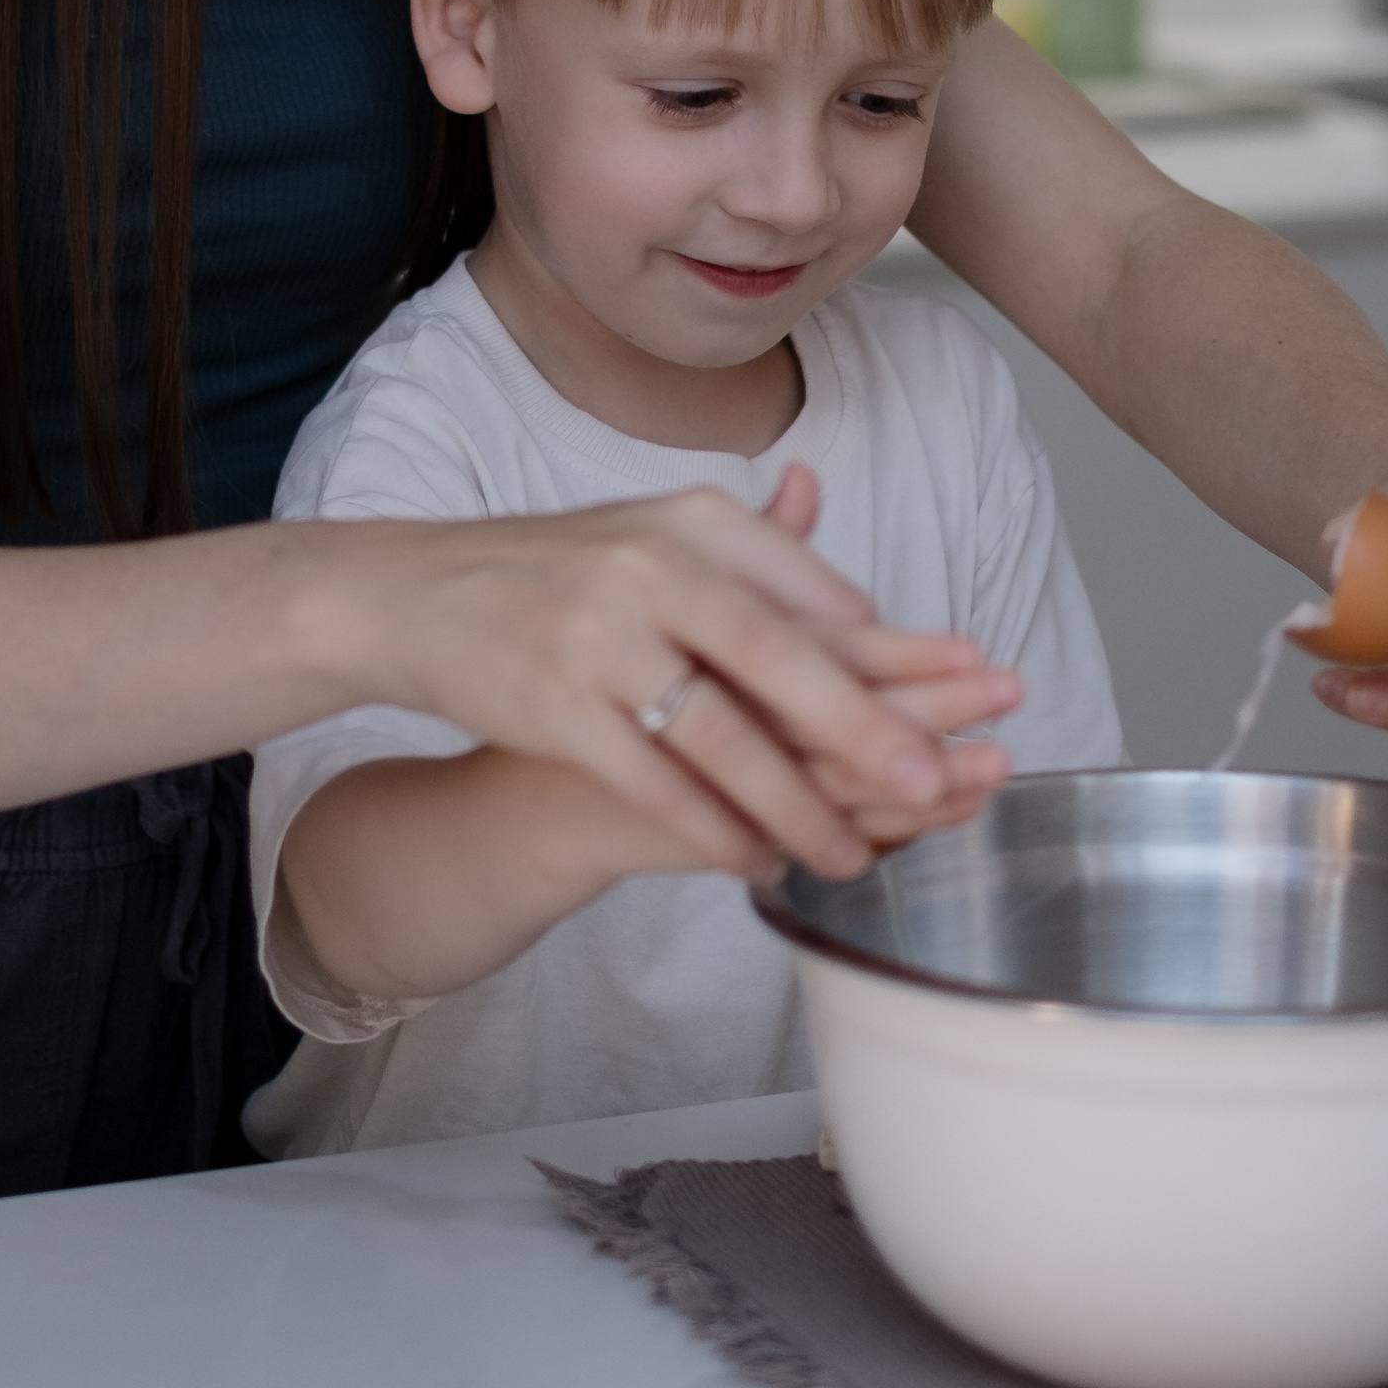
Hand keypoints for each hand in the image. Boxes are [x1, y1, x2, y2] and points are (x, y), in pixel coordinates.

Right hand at [371, 462, 1009, 881]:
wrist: (417, 592)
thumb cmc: (554, 571)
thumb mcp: (655, 536)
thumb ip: (760, 556)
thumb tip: (864, 594)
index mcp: (692, 522)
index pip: (816, 594)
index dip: (898, 651)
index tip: (971, 688)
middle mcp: (653, 569)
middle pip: (786, 661)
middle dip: (872, 731)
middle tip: (946, 782)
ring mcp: (601, 636)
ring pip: (723, 735)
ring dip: (796, 804)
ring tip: (853, 856)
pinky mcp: (556, 704)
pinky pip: (653, 782)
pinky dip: (711, 828)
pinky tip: (755, 865)